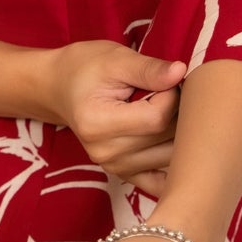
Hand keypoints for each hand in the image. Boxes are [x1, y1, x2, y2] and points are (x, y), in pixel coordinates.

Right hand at [43, 41, 185, 196]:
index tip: (163, 81)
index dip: (172, 96)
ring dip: (179, 133)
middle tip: (165, 93)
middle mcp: (103, 152)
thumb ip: (148, 69)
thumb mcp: (115, 59)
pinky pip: (161, 182)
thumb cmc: (86, 68)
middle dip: (178, 113)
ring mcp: (113, 166)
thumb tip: (181, 71)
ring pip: (171, 157)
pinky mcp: (123, 173)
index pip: (157, 118)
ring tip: (162, 110)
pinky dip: (174, 166)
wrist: (61, 87)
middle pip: (166, 139)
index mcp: (96, 123)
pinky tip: (174, 145)